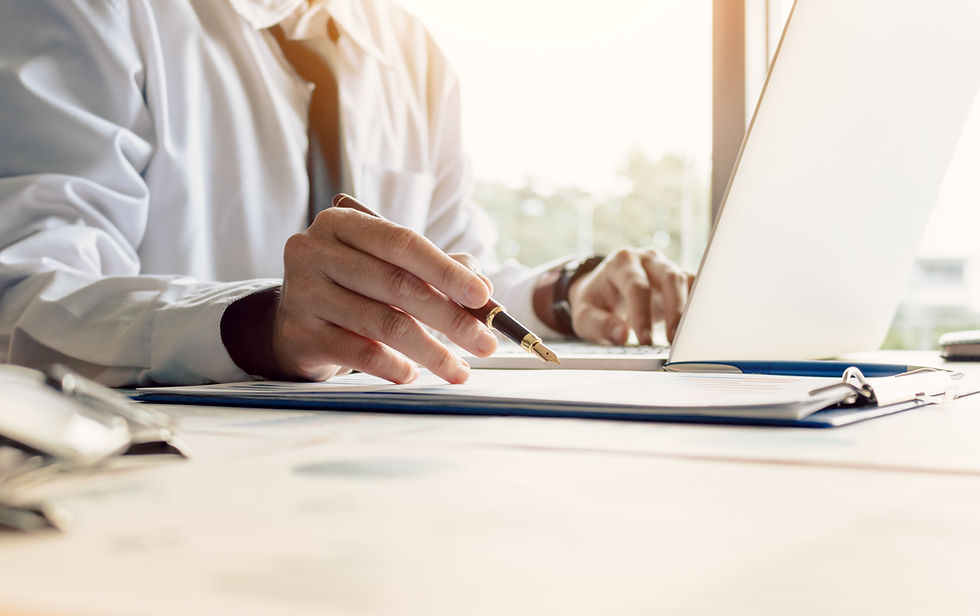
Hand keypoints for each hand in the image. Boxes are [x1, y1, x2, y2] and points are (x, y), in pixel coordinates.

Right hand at [223, 207, 497, 383]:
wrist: (295, 322)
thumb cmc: (353, 288)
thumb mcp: (388, 268)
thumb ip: (436, 272)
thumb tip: (483, 290)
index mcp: (341, 223)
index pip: (403, 243)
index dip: (446, 271)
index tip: (484, 297)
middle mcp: (314, 251)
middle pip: (397, 284)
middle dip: (450, 318)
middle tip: (486, 344)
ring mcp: (302, 292)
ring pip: (382, 322)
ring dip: (430, 351)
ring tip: (458, 370)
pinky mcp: (299, 333)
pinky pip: (359, 353)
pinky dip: (393, 366)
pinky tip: (412, 374)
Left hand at [566, 248, 693, 344]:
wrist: (601, 292)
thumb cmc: (594, 303)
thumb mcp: (585, 315)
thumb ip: (600, 325)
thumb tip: (622, 336)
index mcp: (621, 263)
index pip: (637, 286)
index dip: (642, 314)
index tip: (645, 340)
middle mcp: (646, 260)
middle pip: (669, 277)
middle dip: (674, 310)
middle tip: (674, 340)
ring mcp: (665, 266)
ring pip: (685, 281)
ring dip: (688, 310)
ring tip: (687, 338)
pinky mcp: (678, 278)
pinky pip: (694, 286)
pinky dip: (698, 304)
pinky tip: (697, 326)